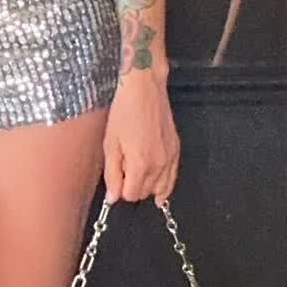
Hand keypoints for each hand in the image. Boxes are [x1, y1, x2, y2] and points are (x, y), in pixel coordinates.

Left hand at [102, 72, 179, 206]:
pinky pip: (173, 177)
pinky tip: (159, 188)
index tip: (116, 178)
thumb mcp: (110, 145)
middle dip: (133, 186)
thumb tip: (113, 197)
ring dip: (148, 185)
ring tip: (138, 172)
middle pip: (144, 193)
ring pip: (161, 189)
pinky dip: (165, 184)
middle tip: (124, 169)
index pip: (130, 195)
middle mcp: (159, 164)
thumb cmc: (126, 111)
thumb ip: (112, 174)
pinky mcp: (176, 150)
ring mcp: (170, 157)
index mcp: (141, 164)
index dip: (120, 189)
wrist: (144, 89)